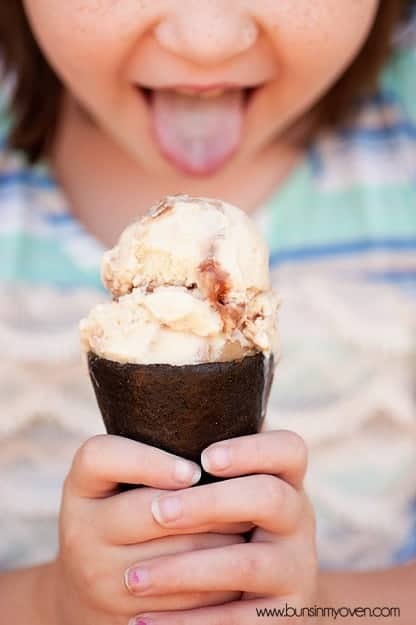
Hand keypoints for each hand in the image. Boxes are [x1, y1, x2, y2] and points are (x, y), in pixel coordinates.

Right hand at [48, 435, 247, 624]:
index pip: (102, 456)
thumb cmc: (125, 514)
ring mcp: (98, 577)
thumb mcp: (122, 482)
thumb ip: (160, 451)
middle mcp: (80, 530)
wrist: (89, 590)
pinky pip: (182, 602)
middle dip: (211, 504)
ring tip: (253, 527)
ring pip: (177, 558)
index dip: (149, 461)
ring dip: (224, 543)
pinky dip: (218, 585)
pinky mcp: (120, 616)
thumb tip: (233, 416)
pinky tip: (240, 569)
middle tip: (252, 496)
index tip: (194, 470)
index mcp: (81, 485)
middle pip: (151, 510)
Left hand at [127, 430, 317, 624]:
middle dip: (209, 503)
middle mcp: (300, 519)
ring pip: (247, 564)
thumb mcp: (229, 493)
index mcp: (286, 480)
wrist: (260, 598)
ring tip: (134, 578)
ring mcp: (297, 569)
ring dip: (185, 571)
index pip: (289, 449)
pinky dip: (188, 624)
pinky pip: (237, 622)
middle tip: (157, 513)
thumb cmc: (224, 527)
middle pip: (268, 497)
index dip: (251, 449)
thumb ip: (205, 470)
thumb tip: (154, 436)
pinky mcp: (285, 617)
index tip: (205, 458)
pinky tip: (143, 623)